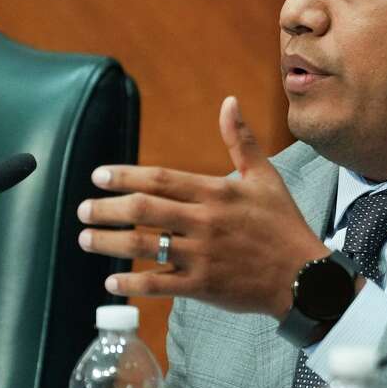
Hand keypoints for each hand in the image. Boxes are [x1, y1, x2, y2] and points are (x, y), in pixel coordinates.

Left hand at [77, 96, 330, 317]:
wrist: (303, 274)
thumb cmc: (283, 224)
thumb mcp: (266, 177)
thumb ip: (241, 140)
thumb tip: (229, 102)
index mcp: (217, 192)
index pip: (160, 178)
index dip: (124, 176)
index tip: (98, 175)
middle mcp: (206, 221)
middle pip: (144, 210)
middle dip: (106, 209)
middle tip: (83, 209)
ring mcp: (203, 255)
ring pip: (144, 246)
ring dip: (109, 242)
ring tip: (86, 238)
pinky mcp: (203, 285)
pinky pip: (158, 284)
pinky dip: (131, 283)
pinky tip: (112, 282)